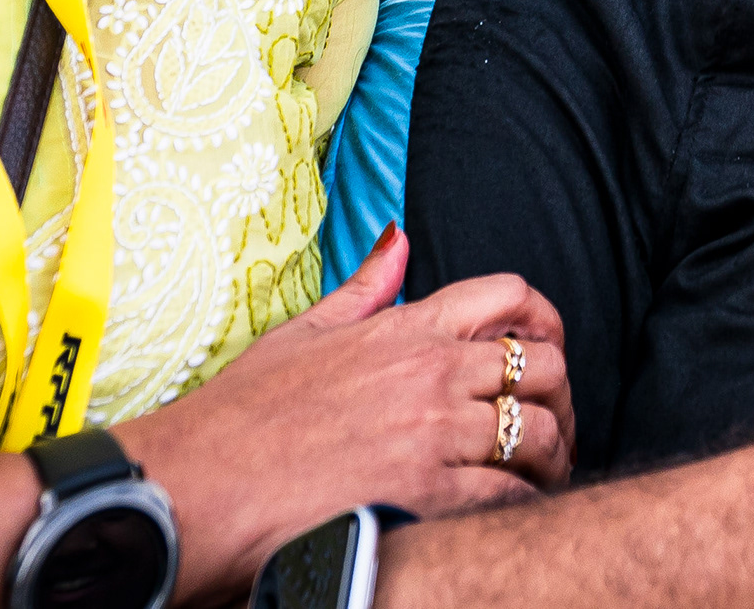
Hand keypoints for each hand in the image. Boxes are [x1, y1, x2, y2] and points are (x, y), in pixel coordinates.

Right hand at [116, 228, 571, 598]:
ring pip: (536, 431)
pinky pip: (508, 495)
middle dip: (558, 397)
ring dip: (550, 455)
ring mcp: (430, 432)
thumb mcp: (302, 334)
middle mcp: (427, 372)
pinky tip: (512, 514)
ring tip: (542, 477)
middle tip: (551, 427)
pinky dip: (524, 504)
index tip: (545, 353)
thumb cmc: (239, 416)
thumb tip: (398, 239)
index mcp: (402, 329)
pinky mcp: (425, 493)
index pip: (509, 297)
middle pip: (541, 366)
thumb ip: (362, 288)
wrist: (195, 485)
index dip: (544, 323)